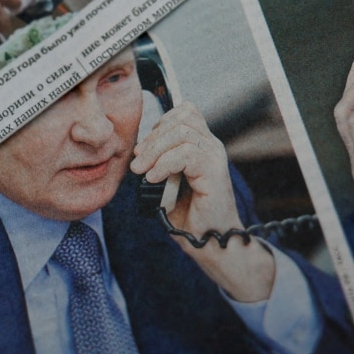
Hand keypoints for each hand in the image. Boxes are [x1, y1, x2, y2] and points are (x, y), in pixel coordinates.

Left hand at [129, 103, 275, 302]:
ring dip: (155, 151)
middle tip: (138, 161)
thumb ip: (160, 162)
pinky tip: (154, 178)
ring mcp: (215, 158)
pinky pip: (186, 154)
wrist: (211, 241)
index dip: (162, 123)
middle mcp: (211, 146)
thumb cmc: (191, 216)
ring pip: (182, 134)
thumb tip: (139, 152)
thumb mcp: (169, 183)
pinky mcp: (215, 172)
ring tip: (143, 171)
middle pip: (182, 119)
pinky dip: (165, 164)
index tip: (145, 147)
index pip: (186, 112)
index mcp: (202, 145)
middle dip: (153, 137)